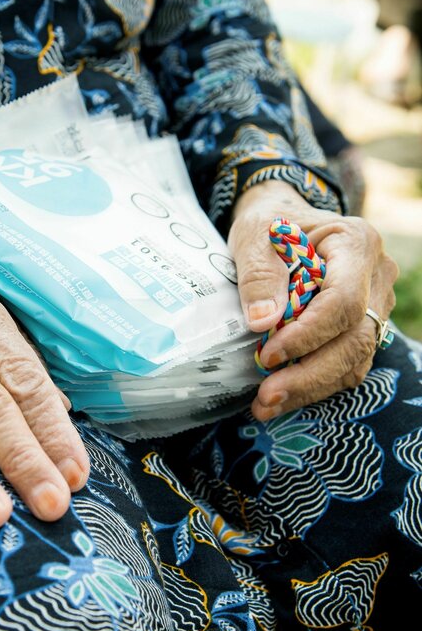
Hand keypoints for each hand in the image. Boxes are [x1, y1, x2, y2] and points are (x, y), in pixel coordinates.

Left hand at [228, 183, 398, 420]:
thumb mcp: (255, 236)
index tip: (267, 355)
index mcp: (356, 244)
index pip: (343, 301)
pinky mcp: (364, 328)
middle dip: (310, 375)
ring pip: (356, 359)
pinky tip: (280, 397)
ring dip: (311, 387)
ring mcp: (377, 305)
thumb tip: (262, 321)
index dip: (308, 335)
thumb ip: (259, 274)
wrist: (284, 225)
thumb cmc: (270, 226)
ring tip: (265, 406)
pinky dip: (315, 385)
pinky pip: (348, 364)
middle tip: (266, 398)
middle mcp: (376, 277)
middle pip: (356, 339)